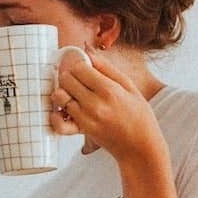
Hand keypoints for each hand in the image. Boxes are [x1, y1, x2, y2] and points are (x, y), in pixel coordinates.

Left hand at [49, 45, 166, 165]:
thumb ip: (107, 68)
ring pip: (60, 97)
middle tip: (76, 79)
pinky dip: (56, 116)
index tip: (82, 67)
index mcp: (109, 89)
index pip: (80, 68)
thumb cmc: (139, 116)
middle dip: (68, 75)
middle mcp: (95, 104)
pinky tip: (63, 111)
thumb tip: (88, 50)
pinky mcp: (82, 131)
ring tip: (72, 94)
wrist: (141, 147)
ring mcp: (87, 119)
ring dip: (63, 92)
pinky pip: (59, 123)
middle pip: (67, 80)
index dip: (78, 64)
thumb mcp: (130, 87)